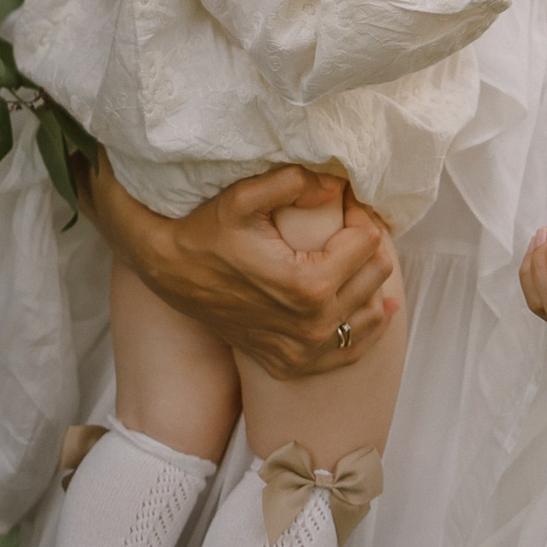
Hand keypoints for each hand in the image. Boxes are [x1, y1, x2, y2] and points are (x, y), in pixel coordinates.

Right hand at [81, 151, 399, 377]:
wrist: (172, 274)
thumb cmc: (207, 232)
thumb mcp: (244, 197)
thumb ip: (293, 182)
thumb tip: (337, 186)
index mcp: (307, 285)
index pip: (368, 243)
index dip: (360, 215)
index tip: (344, 203)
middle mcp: (311, 326)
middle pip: (375, 276)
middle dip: (367, 245)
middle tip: (346, 224)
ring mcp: (302, 352)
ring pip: (370, 317)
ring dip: (370, 283)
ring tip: (353, 256)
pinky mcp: (292, 364)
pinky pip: (349, 352)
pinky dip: (361, 329)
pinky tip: (367, 306)